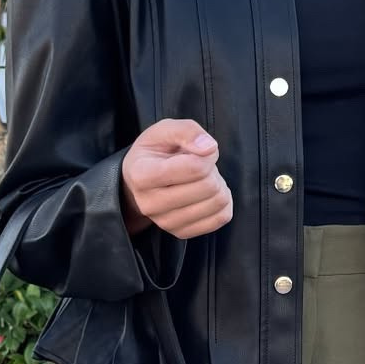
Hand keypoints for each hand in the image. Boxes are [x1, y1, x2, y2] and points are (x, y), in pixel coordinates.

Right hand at [121, 117, 232, 239]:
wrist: (140, 181)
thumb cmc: (155, 152)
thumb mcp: (164, 130)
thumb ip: (186, 131)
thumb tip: (210, 148)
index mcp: (142, 175)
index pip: (194, 168)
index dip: (207, 154)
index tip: (199, 150)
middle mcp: (150, 204)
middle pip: (208, 186)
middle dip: (212, 170)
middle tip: (200, 165)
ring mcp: (165, 222)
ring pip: (217, 203)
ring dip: (218, 185)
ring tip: (202, 179)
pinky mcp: (181, 232)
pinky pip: (221, 218)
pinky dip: (223, 202)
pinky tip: (208, 194)